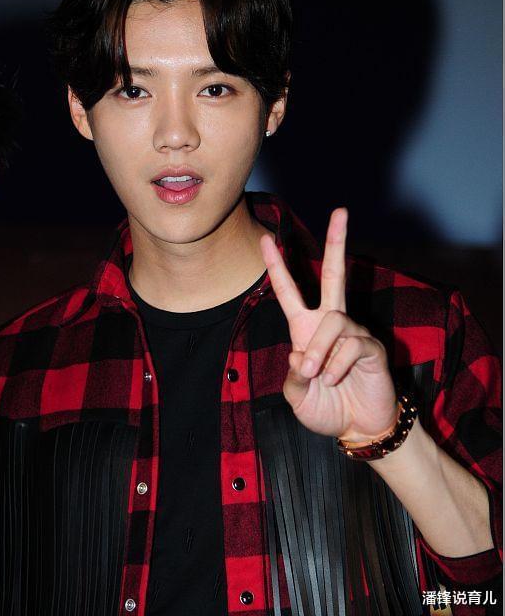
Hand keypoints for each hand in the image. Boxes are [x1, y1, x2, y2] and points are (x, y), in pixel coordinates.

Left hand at [260, 208, 396, 439]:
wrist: (357, 428)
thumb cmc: (325, 407)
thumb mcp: (297, 395)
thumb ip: (293, 375)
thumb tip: (300, 352)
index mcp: (305, 330)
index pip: (289, 291)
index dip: (278, 266)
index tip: (267, 238)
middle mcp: (330, 323)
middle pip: (334, 274)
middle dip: (337, 242)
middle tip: (341, 211)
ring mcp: (353, 332)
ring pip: (333, 321)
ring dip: (319, 351)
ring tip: (318, 376)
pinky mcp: (372, 346)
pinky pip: (351, 345)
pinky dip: (337, 366)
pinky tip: (337, 380)